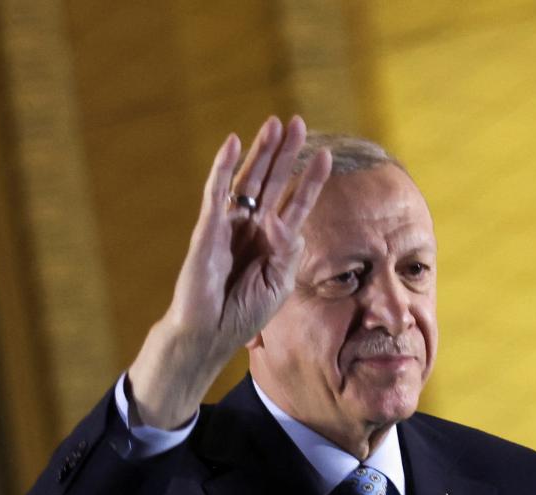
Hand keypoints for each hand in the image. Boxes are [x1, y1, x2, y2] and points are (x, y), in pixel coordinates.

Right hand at [127, 116, 332, 427]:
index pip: (296, 203)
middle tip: (297, 121)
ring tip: (274, 123)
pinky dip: (223, 168)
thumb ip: (288, 253)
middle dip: (285, 152)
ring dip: (261, 151)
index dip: (311, 180)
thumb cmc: (243, 312)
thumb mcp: (279, 284)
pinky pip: (217, 192)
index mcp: (273, 242)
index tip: (328, 155)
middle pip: (272, 181)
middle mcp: (252, 227)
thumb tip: (288, 223)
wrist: (211, 333)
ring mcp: (229, 225)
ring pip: (247, 180)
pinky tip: (233, 144)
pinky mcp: (208, 229)